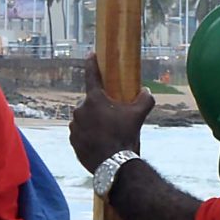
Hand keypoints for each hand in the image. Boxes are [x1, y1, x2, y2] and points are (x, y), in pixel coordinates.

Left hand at [69, 54, 153, 171]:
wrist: (114, 165)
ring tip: (108, 133)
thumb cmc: (126, 136)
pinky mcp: (72, 140)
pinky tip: (100, 142)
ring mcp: (74, 126)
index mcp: (94, 99)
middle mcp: (80, 110)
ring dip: (94, 121)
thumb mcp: (139, 115)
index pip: (91, 76)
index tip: (90, 54)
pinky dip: (89, 134)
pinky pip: (81, 132)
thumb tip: (146, 91)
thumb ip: (145, 99)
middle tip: (114, 117)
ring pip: (85, 118)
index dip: (91, 63)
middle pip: (91, 102)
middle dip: (101, 106)